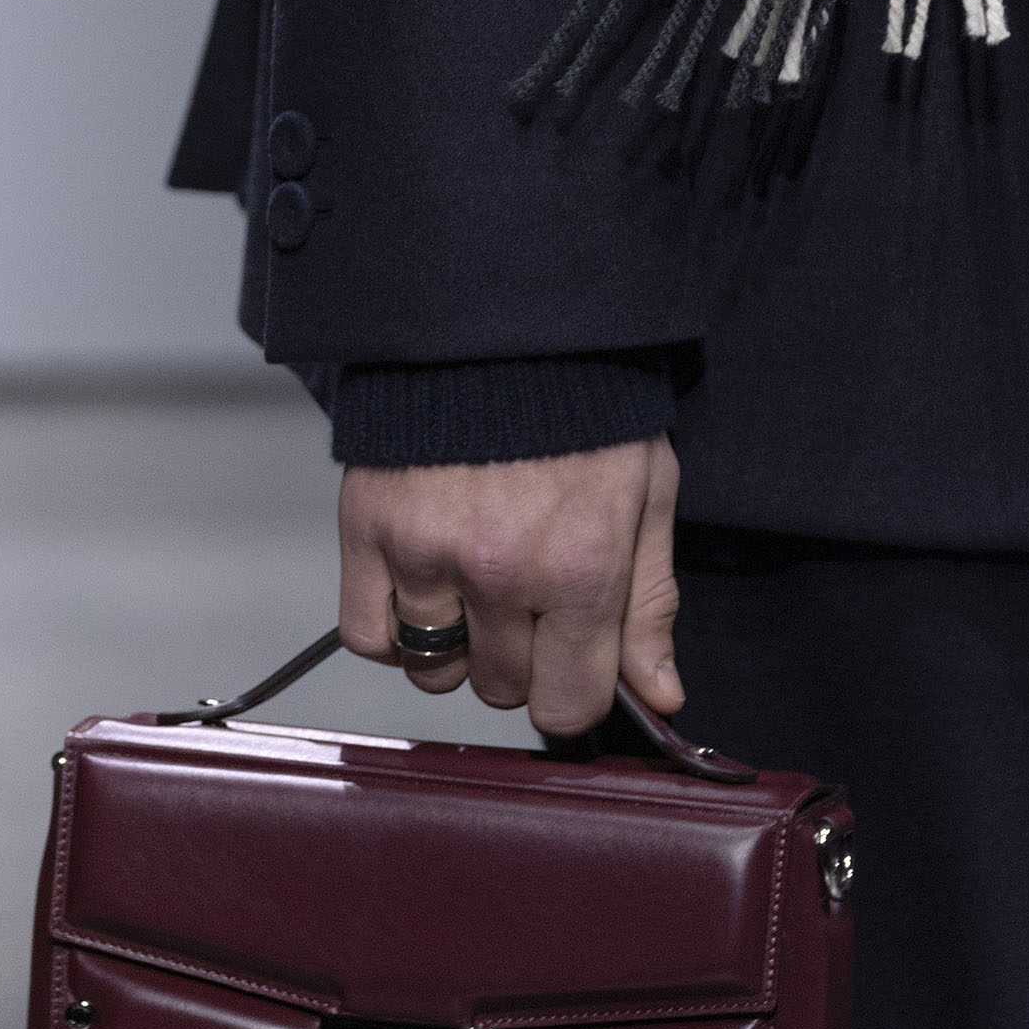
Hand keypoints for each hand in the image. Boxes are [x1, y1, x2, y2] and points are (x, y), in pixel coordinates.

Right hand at [338, 437, 682, 737]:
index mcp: (580, 569)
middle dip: (520, 660)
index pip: (568, 703)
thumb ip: (650, 606)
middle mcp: (500, 572)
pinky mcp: (368, 531)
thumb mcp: (647, 500)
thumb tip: (659, 696)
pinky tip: (424, 594)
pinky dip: (393, 632)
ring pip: (434, 670)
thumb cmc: (583, 407)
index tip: (572, 667)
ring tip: (474, 590)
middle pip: (500, 689)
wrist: (502, 326)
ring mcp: (427, 555)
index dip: (574, 693)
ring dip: (456, 647)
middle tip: (527, 601)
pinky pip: (369, 636)